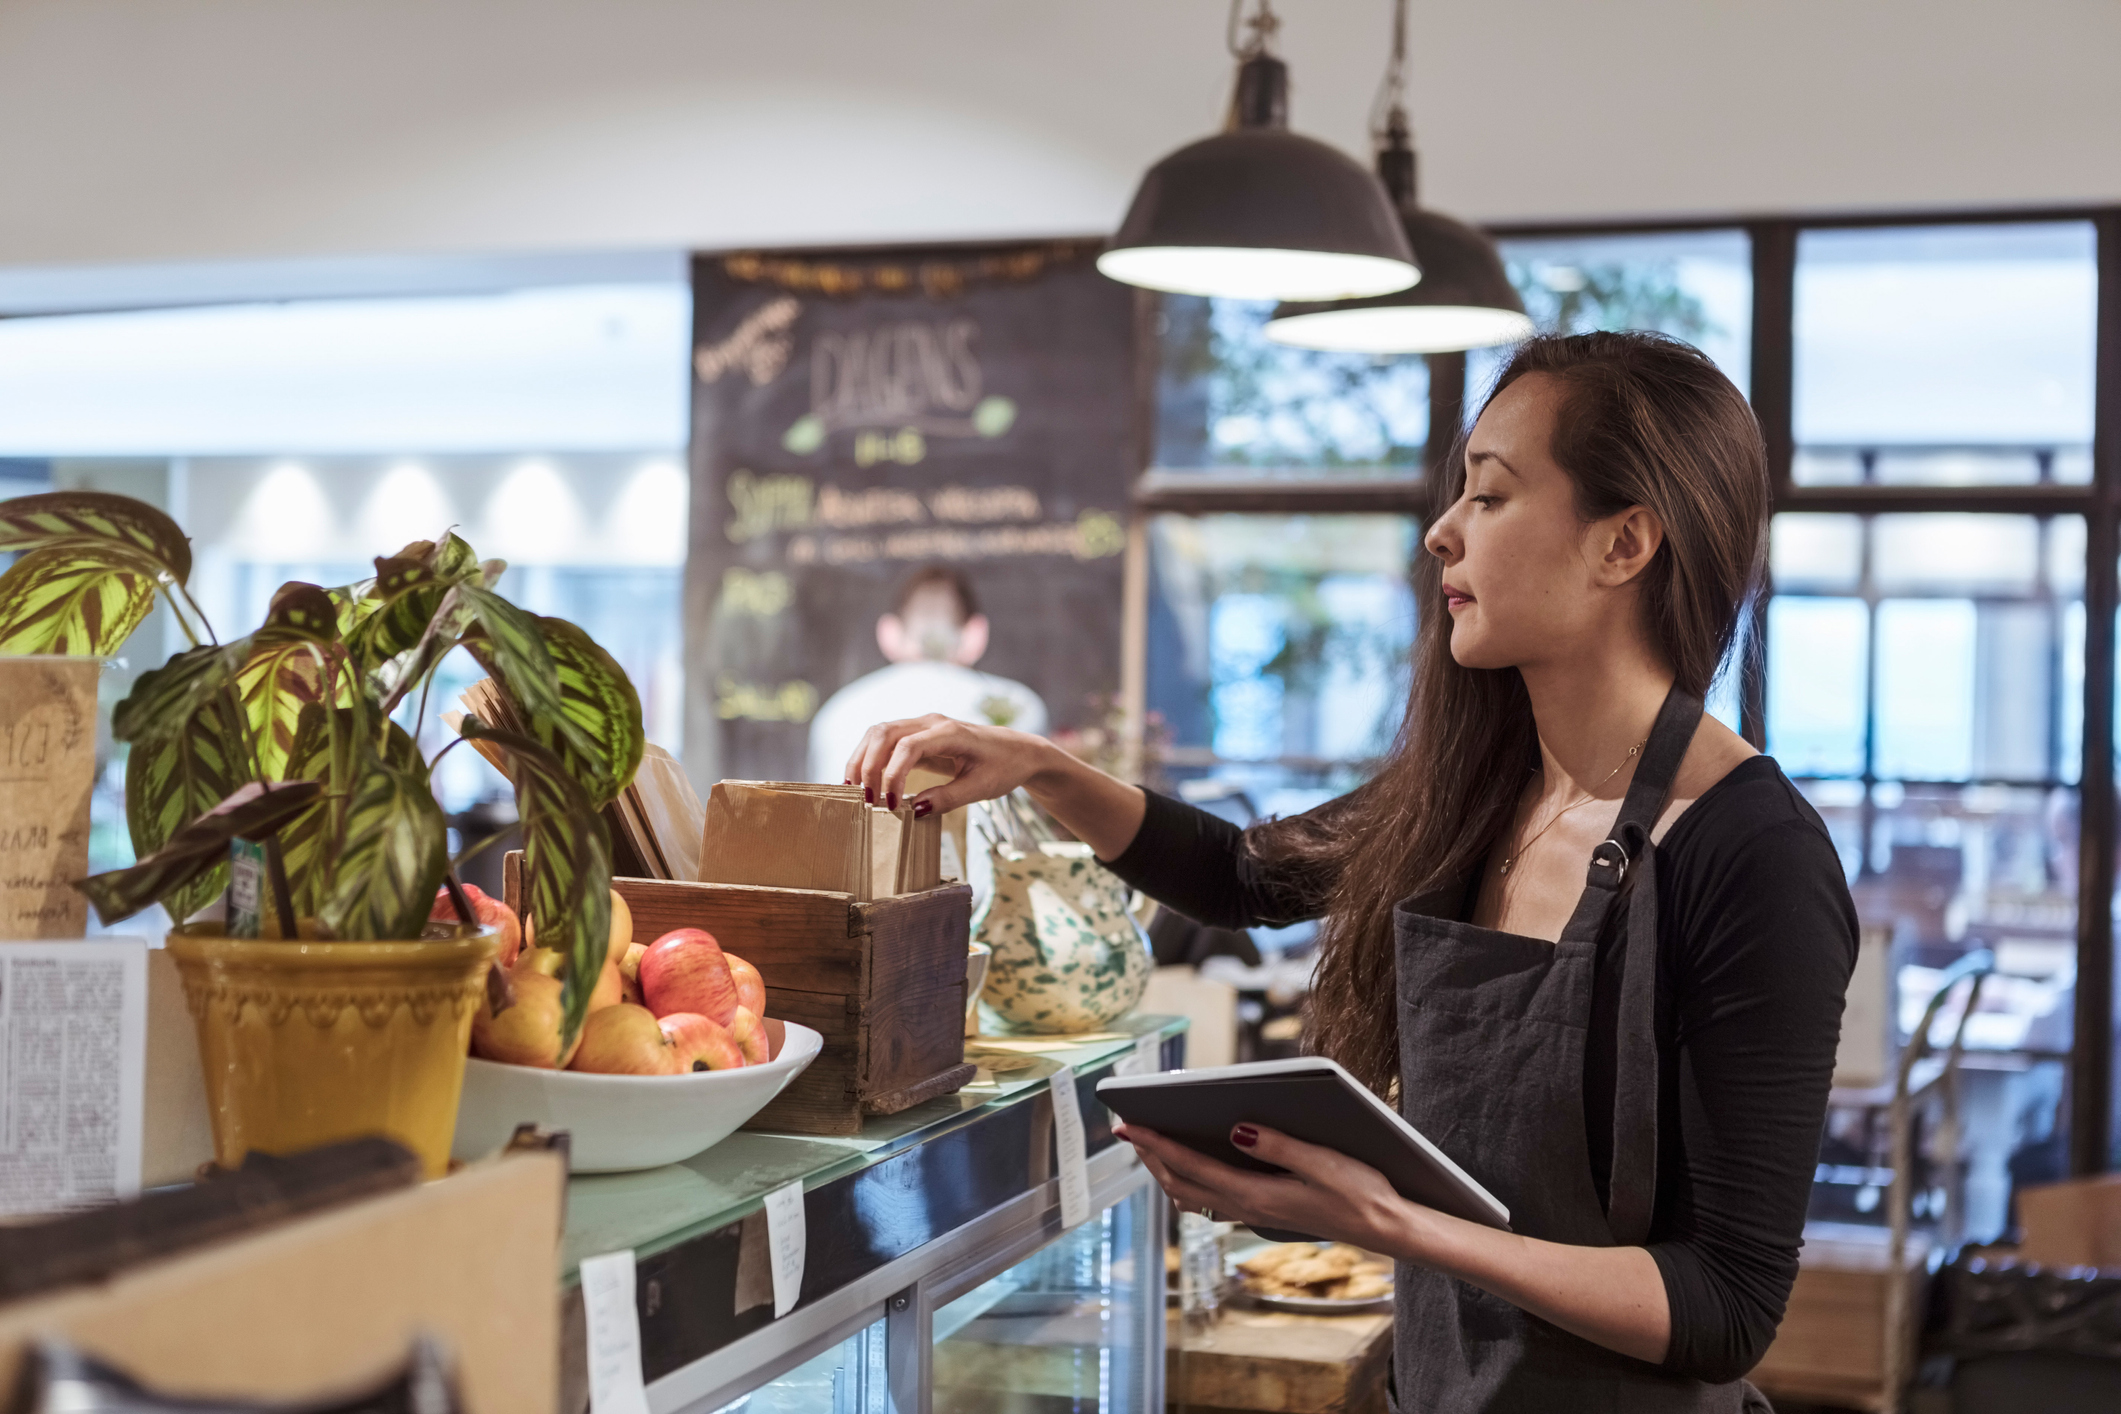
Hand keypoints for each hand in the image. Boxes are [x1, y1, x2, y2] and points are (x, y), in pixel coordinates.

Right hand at [844, 714, 1055, 813]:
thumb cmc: (1003, 767)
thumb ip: (948, 798)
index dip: (893, 775)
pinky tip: (865, 782)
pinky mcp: (917, 735)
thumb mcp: (981, 789)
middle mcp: (931, 722)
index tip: (891, 805)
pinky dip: (870, 758)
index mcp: (949, 732)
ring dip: (862, 759)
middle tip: (865, 799)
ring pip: (878, 733)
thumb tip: (915, 810)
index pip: (908, 746)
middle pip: (884, 733)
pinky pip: (885, 741)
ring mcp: (922, 725)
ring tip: (855, 790)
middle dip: (867, 765)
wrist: (1017, 751)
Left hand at [1113, 1122, 1418, 1256]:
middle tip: (1127, 1129)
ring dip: (1166, 1171)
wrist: (1384, 1228)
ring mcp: (1254, 1213)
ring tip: (1150, 1146)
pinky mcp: (1264, 1212)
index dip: (1155, 1143)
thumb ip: (1277, 1145)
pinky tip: (1193, 1168)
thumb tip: (1234, 1129)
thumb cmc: (1360, 1191)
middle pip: (1181, 1184)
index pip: (1190, 1166)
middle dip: (1151, 1156)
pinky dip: (1191, 1182)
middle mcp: (1248, 1208)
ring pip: (1194, 1196)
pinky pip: (1213, 1200)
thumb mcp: (1321, 1162)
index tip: (1127, 1124)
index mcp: (1256, 1194)